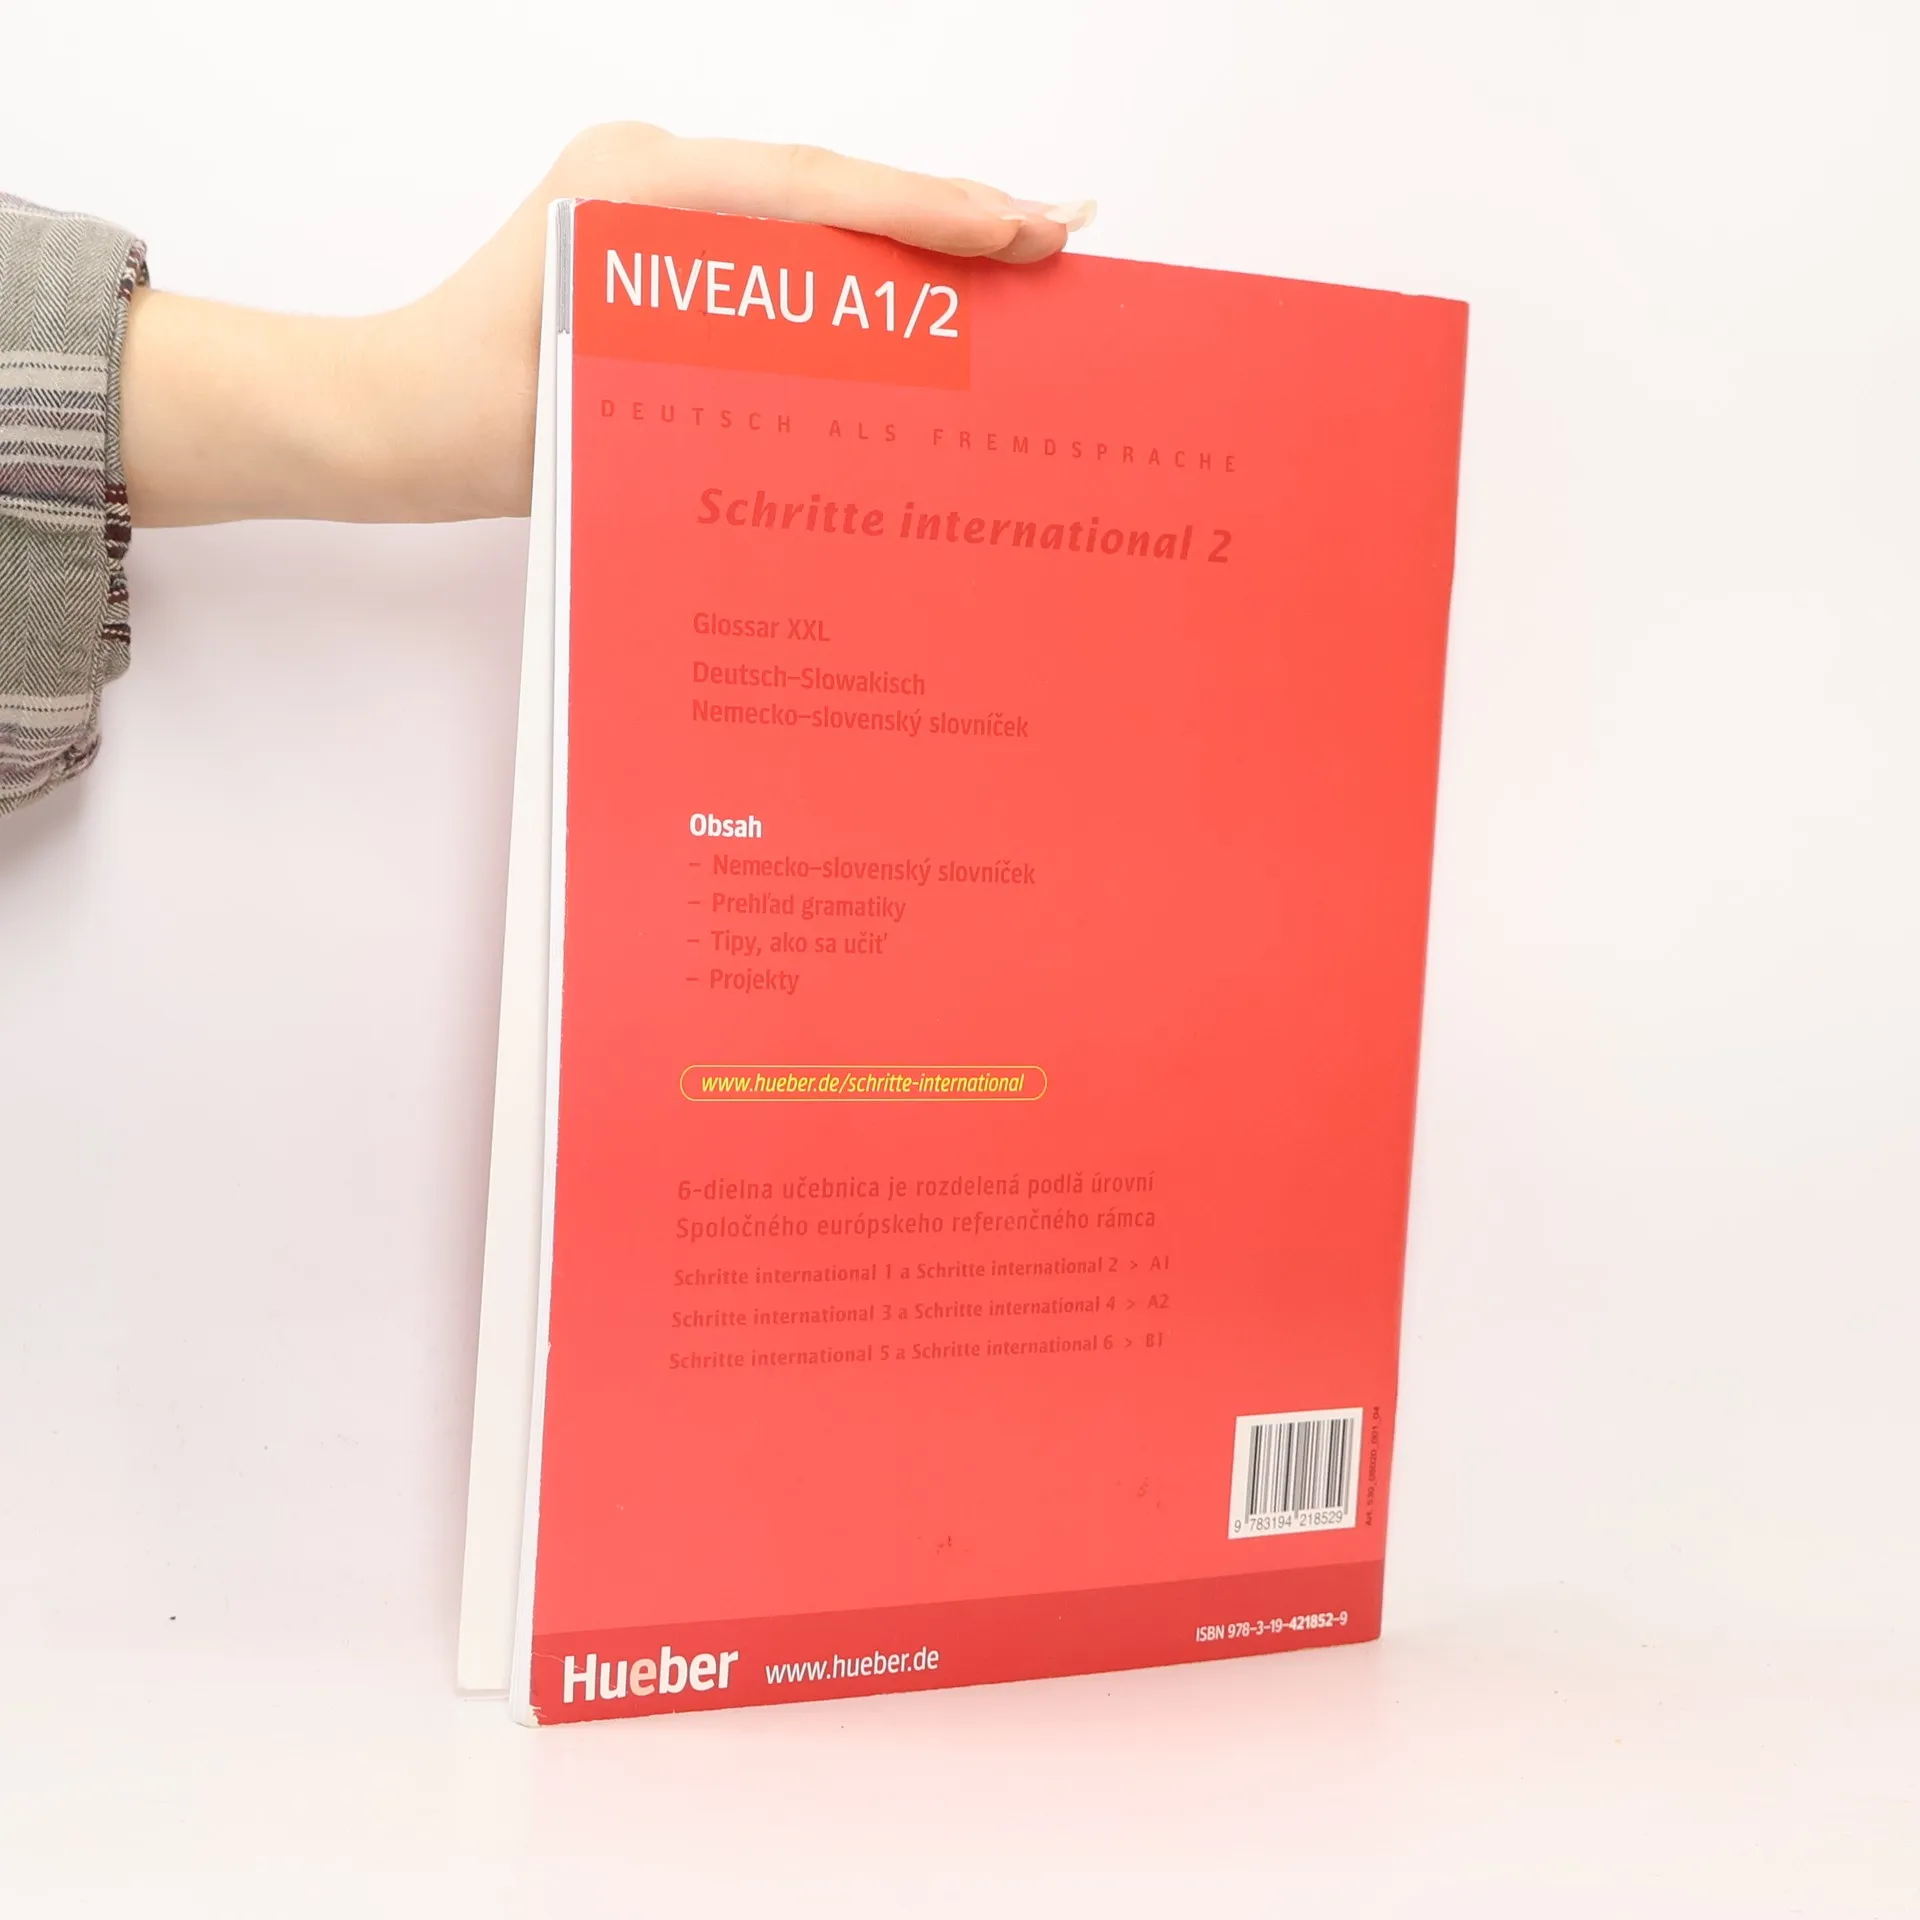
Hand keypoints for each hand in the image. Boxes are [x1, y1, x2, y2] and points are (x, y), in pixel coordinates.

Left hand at [122, 125, 1093, 525]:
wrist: (391, 416)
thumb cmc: (480, 422)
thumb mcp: (617, 405)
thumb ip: (733, 375)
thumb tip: (878, 375)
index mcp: (641, 195)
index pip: (821, 196)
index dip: (935, 214)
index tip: (1025, 227)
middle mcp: (649, 170)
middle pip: (834, 185)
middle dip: (949, 209)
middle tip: (1056, 231)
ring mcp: (648, 191)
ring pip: (814, 203)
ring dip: (910, 229)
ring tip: (1011, 252)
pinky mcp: (651, 226)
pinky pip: (777, 230)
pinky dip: (852, 255)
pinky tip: (914, 285)